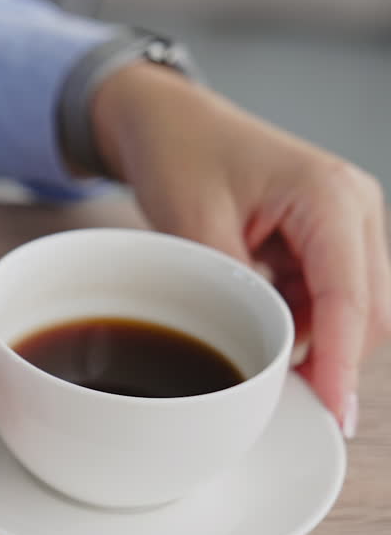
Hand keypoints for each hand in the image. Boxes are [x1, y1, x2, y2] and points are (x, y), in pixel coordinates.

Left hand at [93, 63, 389, 435]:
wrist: (166, 120)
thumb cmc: (179, 152)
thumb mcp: (193, 224)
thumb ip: (233, 287)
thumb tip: (266, 353)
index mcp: (329, 196)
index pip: (352, 300)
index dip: (342, 365)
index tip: (331, 415)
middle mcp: (355, 207)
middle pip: (368, 313)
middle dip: (331, 360)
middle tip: (277, 403)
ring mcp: (348, 223)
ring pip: (353, 310)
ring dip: (313, 339)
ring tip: (253, 348)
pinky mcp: (330, 237)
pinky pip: (330, 297)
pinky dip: (301, 321)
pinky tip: (258, 322)